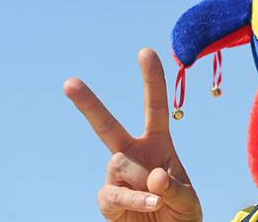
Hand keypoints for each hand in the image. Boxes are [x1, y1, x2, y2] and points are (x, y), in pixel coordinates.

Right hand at [64, 48, 202, 220]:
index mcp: (158, 144)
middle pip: (107, 126)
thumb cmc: (180, 215)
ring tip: (159, 200)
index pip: (154, 107)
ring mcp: (117, 176)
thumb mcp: (189, 201)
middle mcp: (133, 155)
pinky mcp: (107, 199)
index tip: (145, 51)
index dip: (152, 80)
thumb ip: (175, 187)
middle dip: (88, 104)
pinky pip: (115, 194)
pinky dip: (136, 200)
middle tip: (68, 82)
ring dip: (143, 184)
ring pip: (119, 165)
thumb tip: (153, 176)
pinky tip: (151, 204)